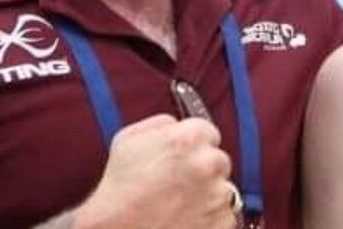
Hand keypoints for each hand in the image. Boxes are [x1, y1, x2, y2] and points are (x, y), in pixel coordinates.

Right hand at [73, 114, 239, 228]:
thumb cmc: (118, 190)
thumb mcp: (127, 141)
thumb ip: (160, 124)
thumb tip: (177, 124)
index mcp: (190, 137)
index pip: (208, 133)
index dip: (194, 147)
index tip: (184, 159)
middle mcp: (210, 163)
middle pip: (218, 160)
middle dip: (203, 171)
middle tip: (178, 185)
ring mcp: (219, 194)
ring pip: (223, 189)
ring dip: (207, 195)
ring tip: (178, 206)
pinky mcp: (223, 220)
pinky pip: (223, 215)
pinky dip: (209, 219)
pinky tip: (185, 220)